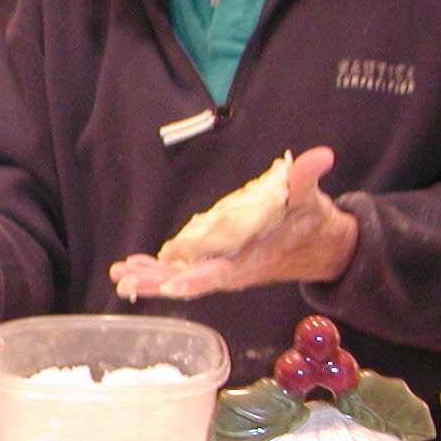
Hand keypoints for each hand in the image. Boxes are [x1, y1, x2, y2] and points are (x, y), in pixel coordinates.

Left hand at [108, 147, 359, 299]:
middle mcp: (232, 271)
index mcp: (252, 260)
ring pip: (180, 278)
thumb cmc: (313, 222)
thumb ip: (306, 178)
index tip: (172, 286)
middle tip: (124, 279)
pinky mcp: (216, 264)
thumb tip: (321, 155)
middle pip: (189, 282)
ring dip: (150, 277)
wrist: (322, 247)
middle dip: (157, 282)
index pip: (221, 274)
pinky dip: (158, 269)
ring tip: (119, 273)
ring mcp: (222, 269)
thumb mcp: (311, 199)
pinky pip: (182, 270)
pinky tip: (134, 266)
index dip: (196, 280)